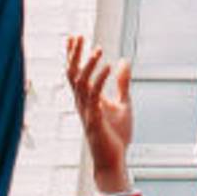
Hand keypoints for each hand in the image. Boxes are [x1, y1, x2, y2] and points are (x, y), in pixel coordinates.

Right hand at [67, 36, 132, 192]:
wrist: (114, 159)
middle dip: (74, 55)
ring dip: (89, 65)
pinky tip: (108, 67)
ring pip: (81, 83)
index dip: (74, 55)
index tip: (73, 37)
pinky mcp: (95, 120)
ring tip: (98, 49)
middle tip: (78, 36)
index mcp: (87, 99)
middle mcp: (83, 103)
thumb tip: (124, 61)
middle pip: (73, 75)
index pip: (76, 73)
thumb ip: (122, 83)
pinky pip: (94, 97)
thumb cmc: (116, 134)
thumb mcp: (123, 103)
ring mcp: (87, 111)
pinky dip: (100, 80)